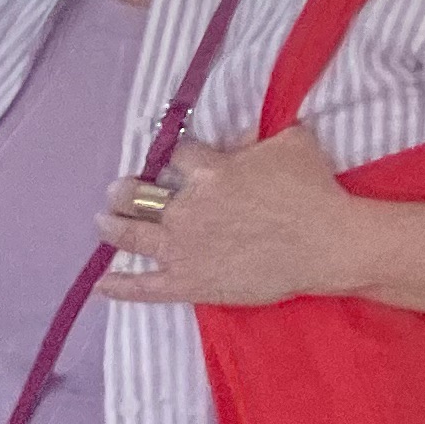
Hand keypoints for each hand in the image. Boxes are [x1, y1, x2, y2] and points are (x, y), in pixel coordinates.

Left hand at [98, 127, 361, 306]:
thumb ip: (260, 136)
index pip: (177, 156)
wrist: (324, 243)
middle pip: (138, 195)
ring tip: (102, 222)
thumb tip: (240, 135)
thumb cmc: (311, 190)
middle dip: (124, 190)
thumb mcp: (291, 144)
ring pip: (131, 236)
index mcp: (210, 172)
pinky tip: (100, 283)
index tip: (171, 158)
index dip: (173, 156)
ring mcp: (182, 248)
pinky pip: (142, 288)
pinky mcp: (186, 283)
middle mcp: (186, 208)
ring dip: (112, 228)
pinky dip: (118, 286)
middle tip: (118, 190)